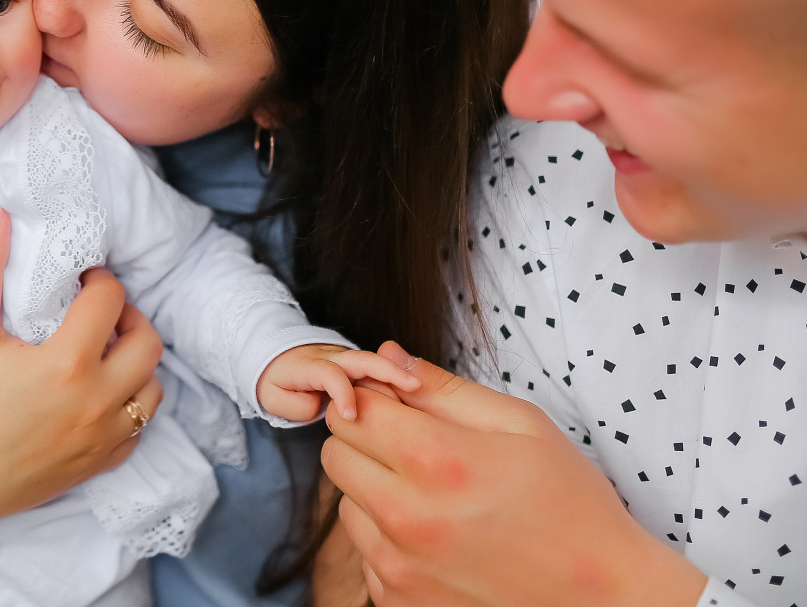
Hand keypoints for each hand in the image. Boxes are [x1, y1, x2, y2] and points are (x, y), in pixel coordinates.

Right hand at [0, 204, 164, 545]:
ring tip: (102, 352)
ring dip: (135, 363)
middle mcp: (96, 403)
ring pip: (152, 389)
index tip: (80, 280)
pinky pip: (140, 430)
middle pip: (147, 342)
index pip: (110, 300)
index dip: (99, 280)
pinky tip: (98, 394)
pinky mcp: (98, 466)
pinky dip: (129, 406)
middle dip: (128, 317)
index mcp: (67, 364)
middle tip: (99, 312)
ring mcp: (102, 439)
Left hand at [256, 344, 420, 422]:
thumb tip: (322, 408)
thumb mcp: (273, 396)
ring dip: (399, 375)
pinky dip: (398, 381)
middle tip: (413, 386)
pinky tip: (417, 398)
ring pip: (377, 364)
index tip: (350, 416)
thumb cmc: (280, 381)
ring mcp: (350, 360)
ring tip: (423, 393)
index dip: (341, 392)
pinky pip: (381, 372)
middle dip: (387, 370)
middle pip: (362, 358)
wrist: (282, 357)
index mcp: (309, 364)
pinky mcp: (362, 368)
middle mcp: (334, 357)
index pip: (329, 373)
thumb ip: (294, 405)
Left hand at [322, 342, 707, 606]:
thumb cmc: (570, 504)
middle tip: (416, 447)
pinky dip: (389, 540)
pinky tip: (439, 539)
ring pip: (346, 504)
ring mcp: (398, 567)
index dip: (375, 399)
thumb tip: (387, 356)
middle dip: (367, 441)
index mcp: (434, 462)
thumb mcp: (520, 426)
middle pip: (336, 454)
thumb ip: (444, 389)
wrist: (602, 598)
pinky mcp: (399, 601)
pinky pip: (364, 552)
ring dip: (375, 492)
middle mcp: (405, 517)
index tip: (400, 405)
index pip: (353, 410)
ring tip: (436, 498)